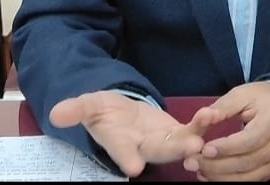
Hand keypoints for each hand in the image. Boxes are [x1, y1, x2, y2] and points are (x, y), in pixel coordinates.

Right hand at [49, 91, 222, 177]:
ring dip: (194, 138)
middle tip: (191, 150)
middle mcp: (143, 147)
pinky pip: (192, 129)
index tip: (134, 167)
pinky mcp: (177, 131)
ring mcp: (163, 141)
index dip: (128, 158)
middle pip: (159, 152)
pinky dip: (202, 124)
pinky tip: (213, 115)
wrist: (122, 113)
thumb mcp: (89, 105)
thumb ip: (76, 109)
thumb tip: (54, 112)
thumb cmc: (105, 112)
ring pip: (179, 144)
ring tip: (205, 130)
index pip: (123, 152)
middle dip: (175, 151)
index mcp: (120, 143)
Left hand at [183, 82, 269, 181]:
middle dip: (217, 165)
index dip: (226, 148)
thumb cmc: (261, 98)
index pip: (248, 140)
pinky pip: (250, 180)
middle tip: (192, 162)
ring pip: (247, 176)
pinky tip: (211, 175)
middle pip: (246, 162)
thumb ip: (223, 106)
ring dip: (220, 177)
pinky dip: (229, 180)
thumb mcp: (243, 93)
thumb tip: (203, 116)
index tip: (204, 149)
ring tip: (198, 169)